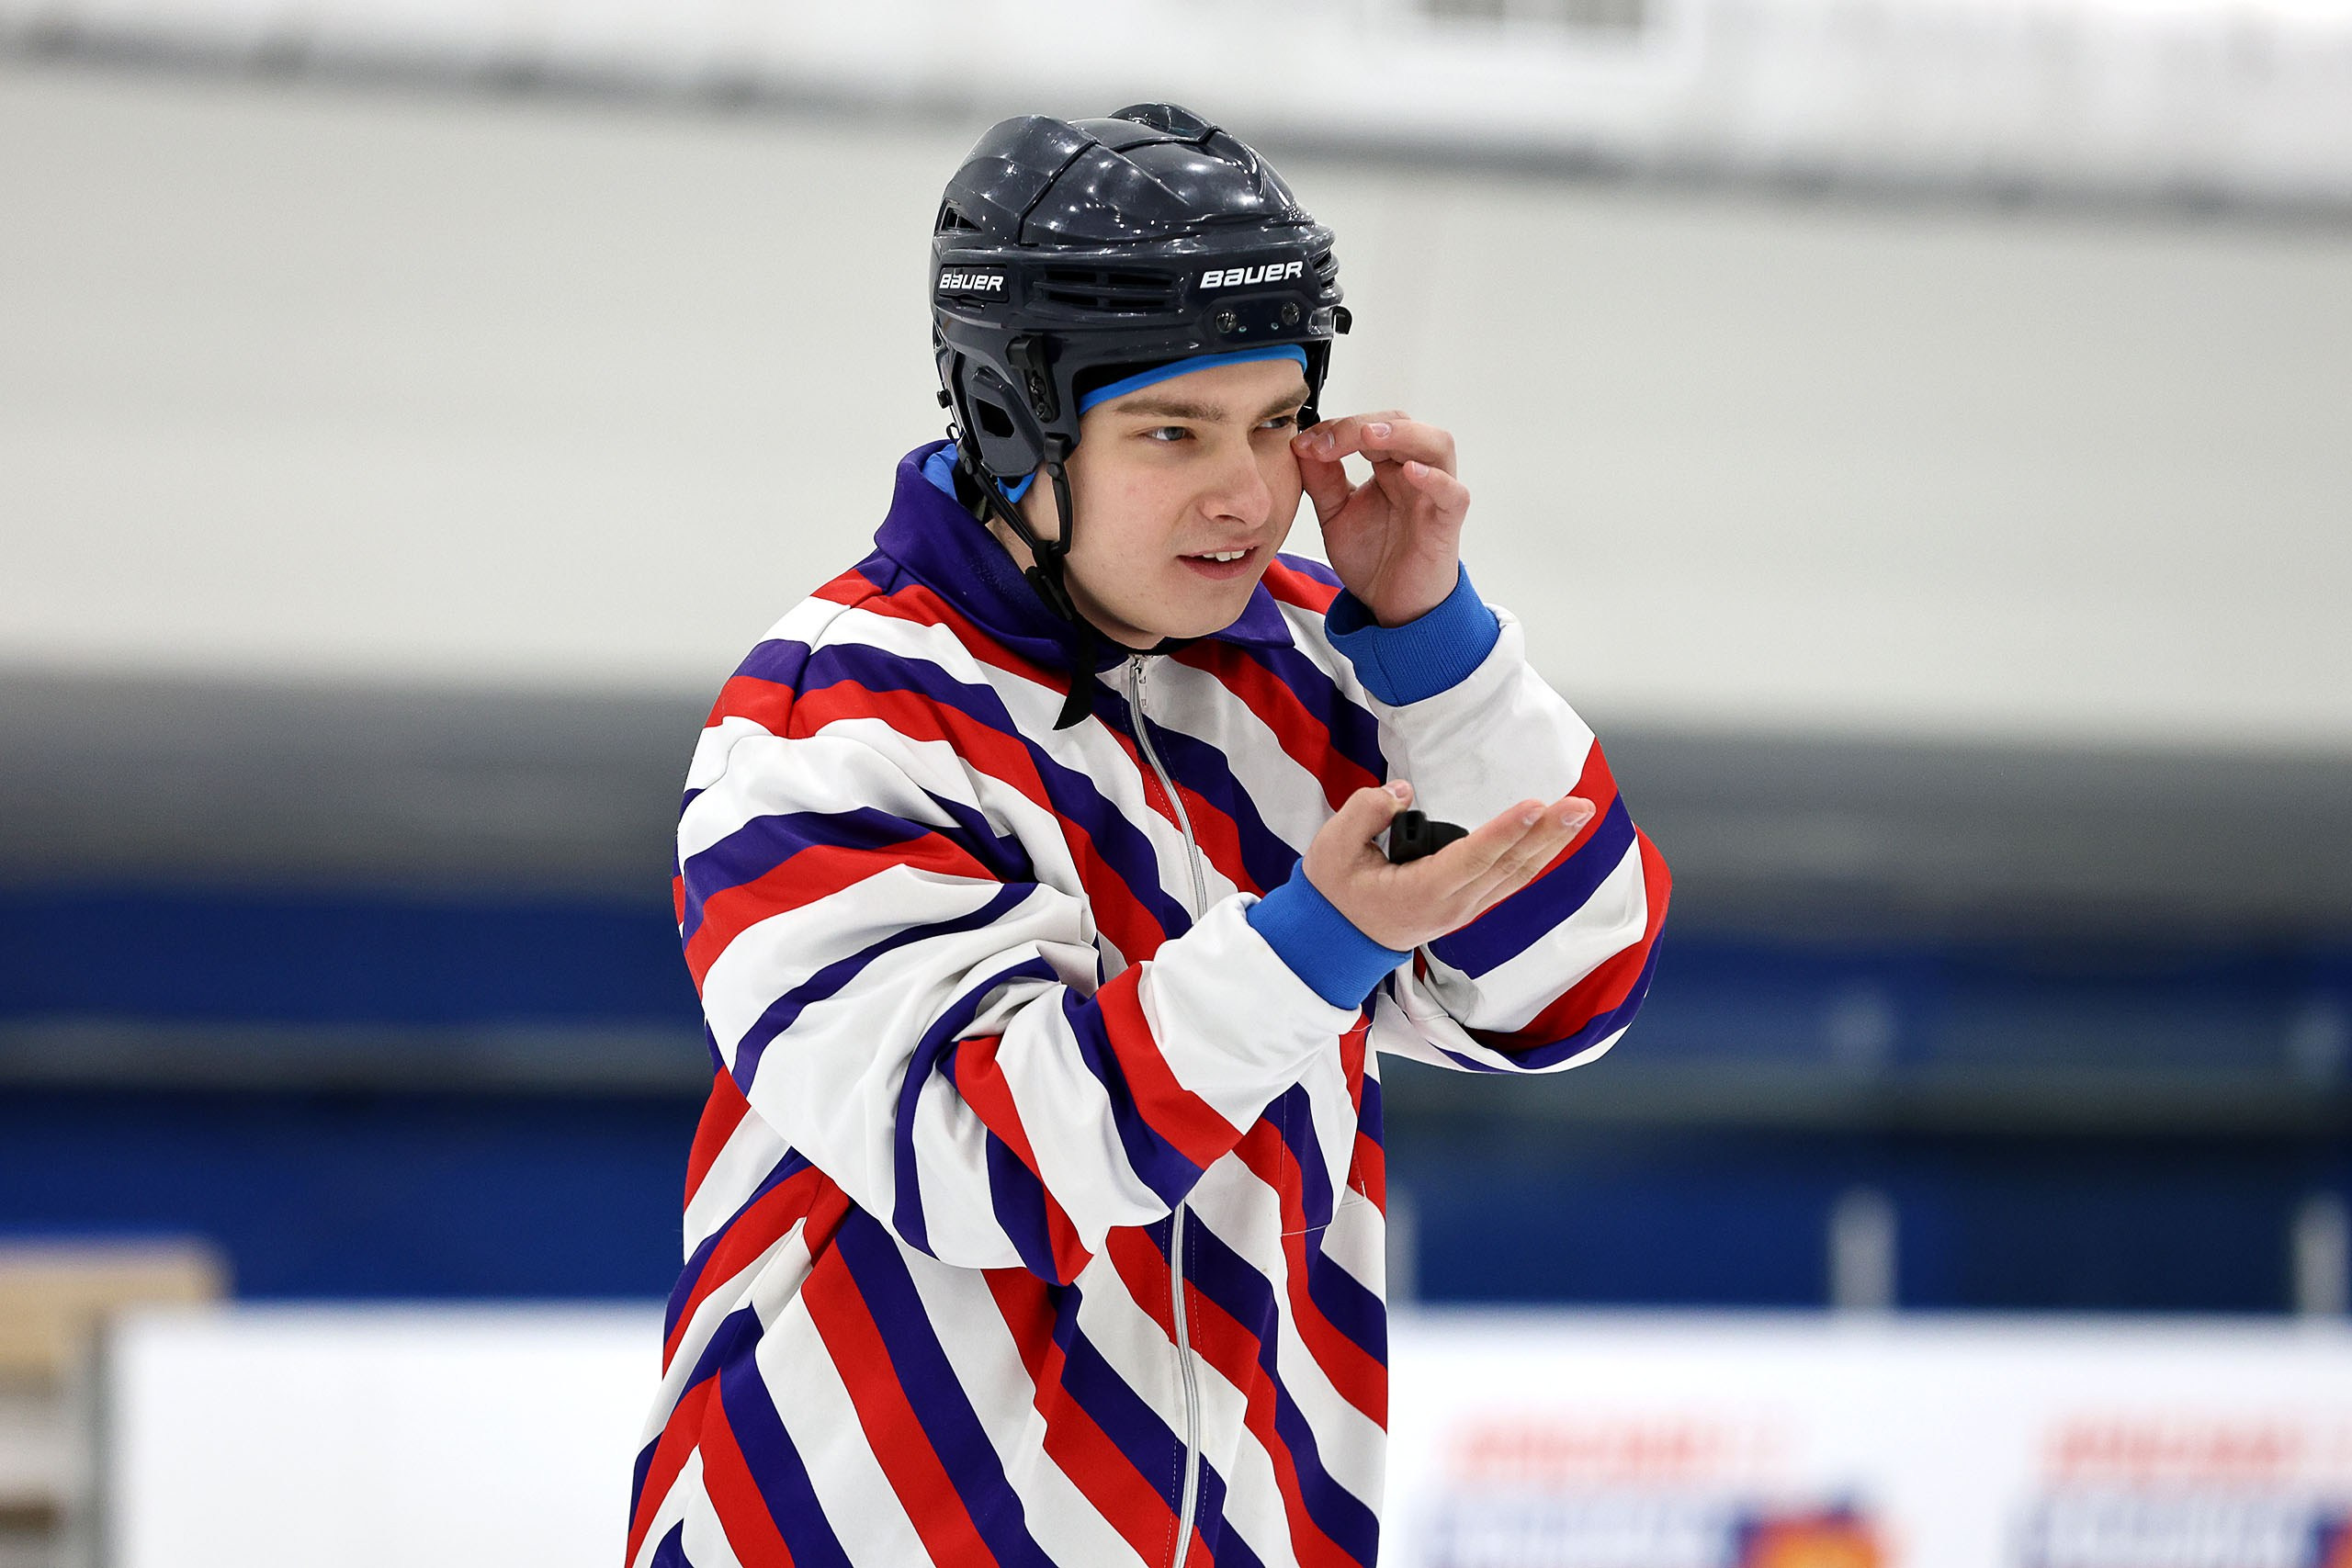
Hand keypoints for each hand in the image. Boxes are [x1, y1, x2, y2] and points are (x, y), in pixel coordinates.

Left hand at [1292, 412, 1467, 627]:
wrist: (1391, 605)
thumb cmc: (1373, 557)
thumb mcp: (1335, 514)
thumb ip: (1321, 480)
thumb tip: (1301, 444)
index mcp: (1387, 466)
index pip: (1370, 426)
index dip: (1336, 428)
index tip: (1303, 444)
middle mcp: (1413, 473)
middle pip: (1400, 424)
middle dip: (1359, 426)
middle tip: (1324, 442)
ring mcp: (1433, 495)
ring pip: (1436, 445)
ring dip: (1402, 434)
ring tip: (1367, 437)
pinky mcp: (1446, 523)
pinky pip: (1453, 494)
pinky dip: (1435, 479)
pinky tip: (1411, 472)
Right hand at [1304, 780, 1593, 950]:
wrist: (1335, 939)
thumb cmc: (1335, 892)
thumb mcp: (1332, 848)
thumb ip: (1366, 812)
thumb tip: (1402, 792)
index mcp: (1422, 892)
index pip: (1473, 858)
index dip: (1506, 832)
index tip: (1535, 806)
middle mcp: (1452, 905)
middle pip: (1508, 867)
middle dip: (1547, 834)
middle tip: (1581, 806)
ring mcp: (1464, 909)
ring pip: (1516, 875)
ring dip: (1550, 844)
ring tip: (1579, 815)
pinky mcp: (1467, 905)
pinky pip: (1509, 880)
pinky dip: (1535, 857)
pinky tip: (1553, 838)